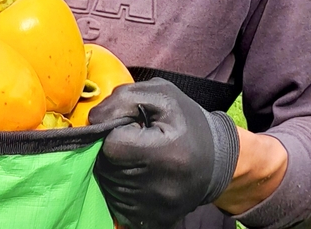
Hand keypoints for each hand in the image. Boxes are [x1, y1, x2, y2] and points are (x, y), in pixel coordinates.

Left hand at [88, 79, 239, 228]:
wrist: (217, 161)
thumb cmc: (186, 122)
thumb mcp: (162, 95)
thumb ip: (123, 99)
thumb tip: (93, 120)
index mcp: (165, 152)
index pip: (112, 145)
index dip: (113, 132)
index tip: (128, 128)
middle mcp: (160, 186)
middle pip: (107, 166)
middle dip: (111, 150)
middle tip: (131, 142)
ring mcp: (156, 208)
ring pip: (108, 186)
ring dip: (113, 169)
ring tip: (135, 157)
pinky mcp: (153, 221)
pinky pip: (117, 204)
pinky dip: (120, 188)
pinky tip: (137, 175)